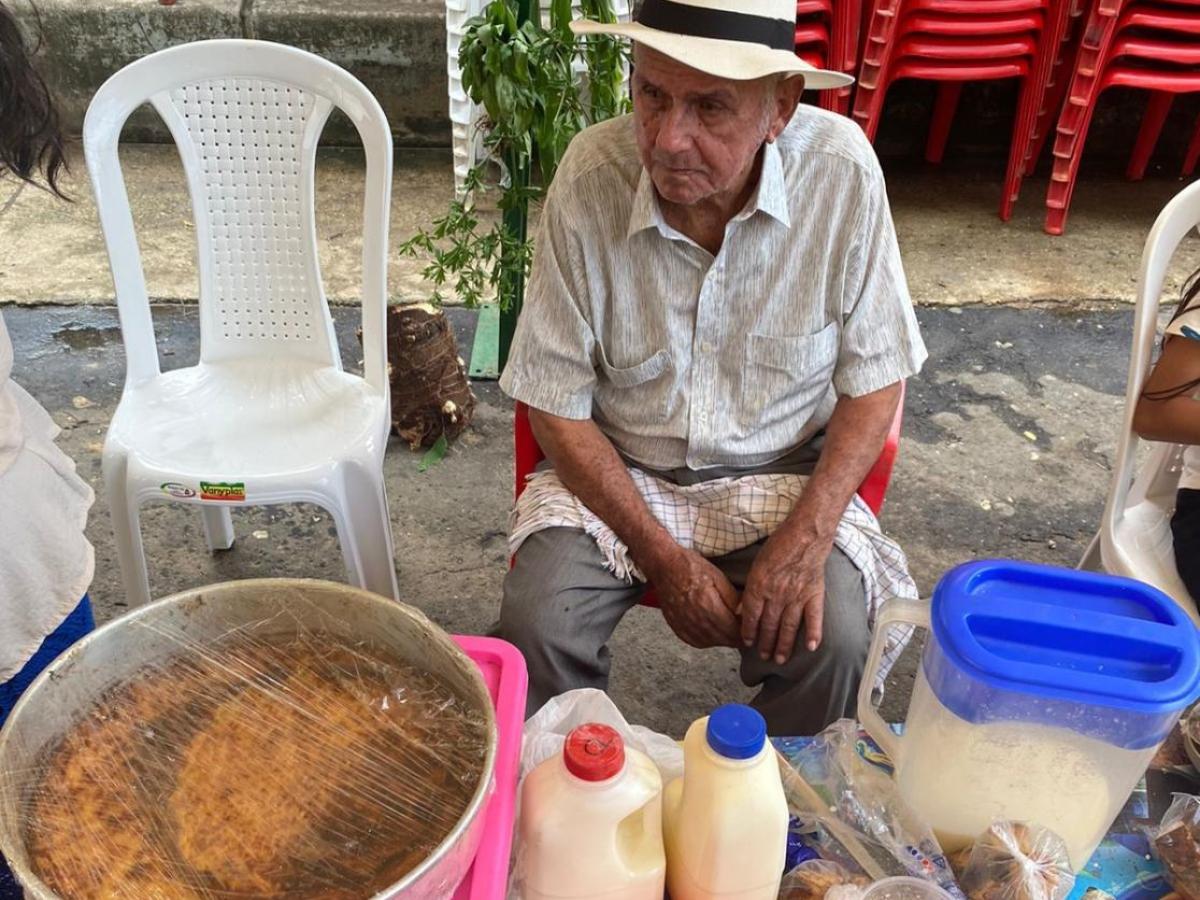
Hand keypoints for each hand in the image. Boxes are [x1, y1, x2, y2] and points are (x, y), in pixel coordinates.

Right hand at [641, 544, 740, 649]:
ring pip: (712, 643)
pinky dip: (708, 640)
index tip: (752, 629)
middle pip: (724, 639)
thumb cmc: (689, 567)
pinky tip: (712, 631)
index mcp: (708, 606)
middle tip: (744, 630)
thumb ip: (733, 599)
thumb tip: (745, 614)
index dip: (746, 632)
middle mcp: (696, 620)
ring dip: (723, 639)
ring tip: (729, 629)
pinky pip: (697, 642)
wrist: (664, 567)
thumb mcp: (718, 576)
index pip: (734, 631)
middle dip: (737, 637)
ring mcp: (685, 626)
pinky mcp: (678, 628)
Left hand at [740, 530, 831, 664]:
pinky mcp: (814, 594)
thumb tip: (739, 610)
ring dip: (783, 645)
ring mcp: (797, 596)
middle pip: (769, 625)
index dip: (748, 631)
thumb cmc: (779, 545)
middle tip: (763, 657)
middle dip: (765, 643)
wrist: (806, 533)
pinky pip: (814, 618)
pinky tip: (810, 647)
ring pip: (788, 627)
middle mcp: (776, 594)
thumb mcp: (756, 564)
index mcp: (759, 586)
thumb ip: (749, 589)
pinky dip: (813, 633)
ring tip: (780, 659)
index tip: (747, 642)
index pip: (750, 616)